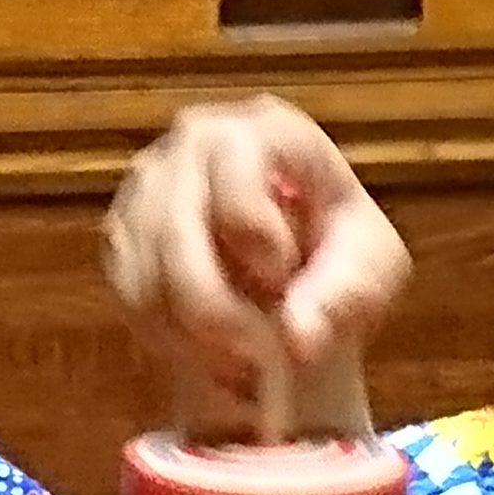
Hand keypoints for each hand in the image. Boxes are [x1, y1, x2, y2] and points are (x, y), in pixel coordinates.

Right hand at [105, 96, 406, 438]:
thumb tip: (297, 338)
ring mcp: (149, 183)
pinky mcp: (121, 231)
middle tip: (257, 355)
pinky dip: (166, 338)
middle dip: (217, 310)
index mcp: (267, 129)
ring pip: (146, 272)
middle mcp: (196, 140)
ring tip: (240, 365)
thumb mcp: (372, 270)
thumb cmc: (342, 253)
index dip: (256, 239)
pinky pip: (128, 295)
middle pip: (175, 231)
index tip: (284, 279)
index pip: (236, 174)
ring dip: (192, 336)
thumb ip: (343, 297)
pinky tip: (206, 354)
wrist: (304, 271)